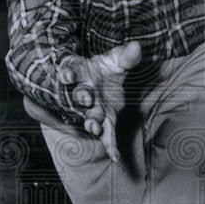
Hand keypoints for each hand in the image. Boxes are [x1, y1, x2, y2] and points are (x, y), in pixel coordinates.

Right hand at [61, 41, 141, 161]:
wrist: (103, 83)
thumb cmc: (105, 70)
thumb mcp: (116, 60)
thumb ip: (126, 56)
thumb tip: (138, 47)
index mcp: (82, 75)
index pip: (72, 72)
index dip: (69, 74)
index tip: (66, 75)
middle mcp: (83, 93)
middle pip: (80, 96)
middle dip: (82, 98)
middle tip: (86, 99)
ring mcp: (93, 110)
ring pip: (89, 117)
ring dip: (91, 122)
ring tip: (94, 128)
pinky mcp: (104, 121)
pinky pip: (107, 133)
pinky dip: (110, 145)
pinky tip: (115, 156)